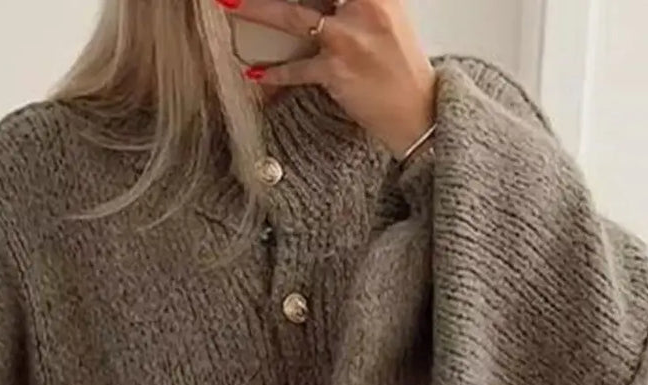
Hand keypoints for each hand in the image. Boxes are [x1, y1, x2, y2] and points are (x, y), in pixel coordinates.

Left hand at [220, 0, 436, 157]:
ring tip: (231, 5)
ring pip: (292, 17)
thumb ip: (357, 2)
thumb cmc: (401, 65)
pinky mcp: (337, 73)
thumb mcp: (389, 15)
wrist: (416, 111)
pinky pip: (296, 70)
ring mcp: (348, 40)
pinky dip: (274, 73)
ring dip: (256, 10)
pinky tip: (255, 72)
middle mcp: (365, 8)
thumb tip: (327, 3)